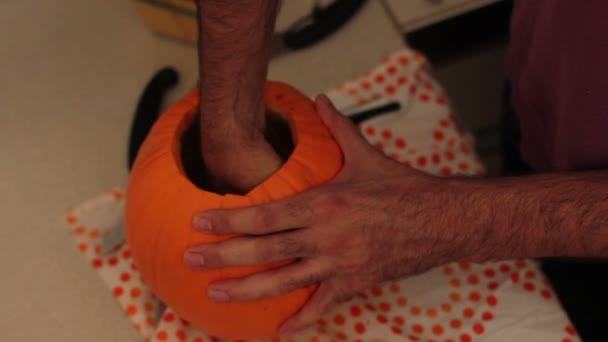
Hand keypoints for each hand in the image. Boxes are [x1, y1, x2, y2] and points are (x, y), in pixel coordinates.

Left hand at [185, 95, 479, 334]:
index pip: (266, 215)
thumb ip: (338, 128)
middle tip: (190, 257)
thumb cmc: (403, 188)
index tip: (200, 222)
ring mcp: (339, 264)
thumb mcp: (367, 155)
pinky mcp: (355, 283)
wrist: (442, 221)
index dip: (230, 221)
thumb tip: (320, 99)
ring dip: (246, 290)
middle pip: (265, 251)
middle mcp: (326, 236)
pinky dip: (302, 321)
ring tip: (214, 295)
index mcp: (324, 203)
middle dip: (223, 255)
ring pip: (284, 282)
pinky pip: (323, 306)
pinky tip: (279, 332)